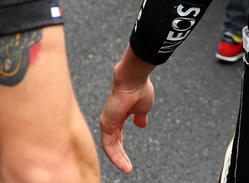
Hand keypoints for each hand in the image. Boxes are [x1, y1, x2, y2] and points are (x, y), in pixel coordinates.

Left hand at [100, 49, 156, 173]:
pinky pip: (108, 144)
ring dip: (118, 159)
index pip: (118, 137)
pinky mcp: (106, 123)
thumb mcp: (143, 108)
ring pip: (110, 146)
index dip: (122, 150)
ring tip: (127, 169)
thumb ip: (140, 117)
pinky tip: (122, 164)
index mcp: (120, 115)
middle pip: (114, 143)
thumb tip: (141, 124)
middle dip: (120, 157)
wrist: (134, 78)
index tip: (128, 163)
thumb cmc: (140, 89)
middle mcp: (111, 119)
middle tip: (127, 169)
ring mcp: (107, 121)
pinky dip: (114, 155)